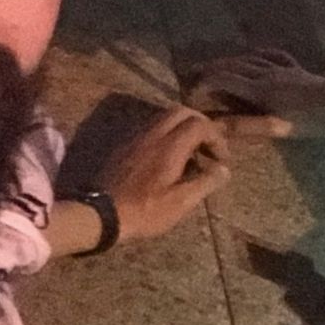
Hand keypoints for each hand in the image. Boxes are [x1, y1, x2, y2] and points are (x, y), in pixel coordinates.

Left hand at [100, 105, 230, 241]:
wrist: (100, 214)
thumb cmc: (144, 210)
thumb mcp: (179, 203)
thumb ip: (204, 183)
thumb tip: (224, 170)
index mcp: (170, 146)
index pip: (200, 124)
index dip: (216, 137)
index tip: (221, 158)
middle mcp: (153, 134)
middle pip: (182, 111)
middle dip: (201, 124)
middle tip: (208, 146)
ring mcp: (136, 137)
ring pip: (164, 116)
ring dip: (183, 126)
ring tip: (190, 151)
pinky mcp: (125, 144)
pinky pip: (151, 126)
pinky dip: (167, 132)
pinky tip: (168, 156)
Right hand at [184, 47, 324, 137]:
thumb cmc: (308, 120)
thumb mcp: (276, 128)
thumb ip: (246, 126)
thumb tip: (218, 124)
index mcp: (258, 90)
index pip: (222, 80)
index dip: (203, 84)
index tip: (191, 91)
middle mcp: (264, 74)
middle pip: (232, 66)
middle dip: (209, 69)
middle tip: (192, 73)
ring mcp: (280, 68)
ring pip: (248, 59)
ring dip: (228, 61)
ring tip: (215, 65)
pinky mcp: (294, 67)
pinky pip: (271, 55)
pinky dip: (256, 54)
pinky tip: (253, 54)